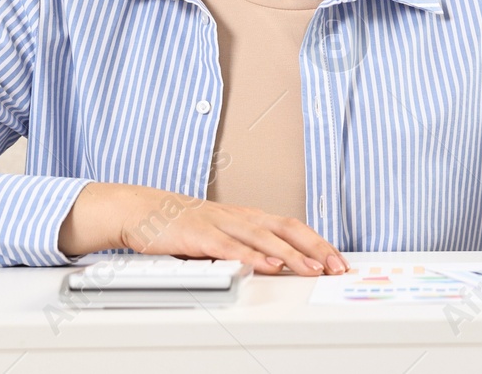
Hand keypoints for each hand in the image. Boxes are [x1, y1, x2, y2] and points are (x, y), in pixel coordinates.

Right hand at [57, 182, 346, 276]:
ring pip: (264, 238)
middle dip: (315, 248)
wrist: (144, 210)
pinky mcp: (201, 235)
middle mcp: (241, 217)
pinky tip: (267, 265)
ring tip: (311, 269)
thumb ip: (248, 247)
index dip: (317, 242)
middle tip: (336, 266)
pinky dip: (252, 256)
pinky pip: (231, 246)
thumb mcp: (223, 235)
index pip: (292, 227)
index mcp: (249, 218)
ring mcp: (222, 224)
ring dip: (291, 255)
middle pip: (287, 229)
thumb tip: (280, 264)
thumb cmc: (184, 225)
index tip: (337, 260)